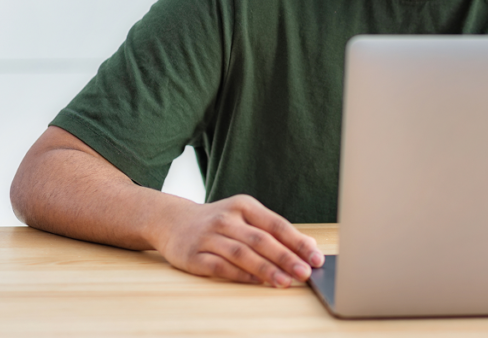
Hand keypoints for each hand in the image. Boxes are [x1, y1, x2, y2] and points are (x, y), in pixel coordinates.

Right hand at [154, 194, 323, 286]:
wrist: (172, 221)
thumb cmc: (219, 221)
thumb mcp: (245, 216)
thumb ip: (274, 230)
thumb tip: (309, 246)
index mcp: (244, 205)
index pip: (276, 224)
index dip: (297, 242)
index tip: (315, 257)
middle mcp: (226, 218)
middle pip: (261, 239)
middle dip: (286, 257)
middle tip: (304, 273)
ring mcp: (208, 236)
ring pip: (242, 253)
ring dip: (265, 269)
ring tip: (284, 282)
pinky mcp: (193, 255)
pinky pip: (219, 266)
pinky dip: (239, 274)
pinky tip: (256, 282)